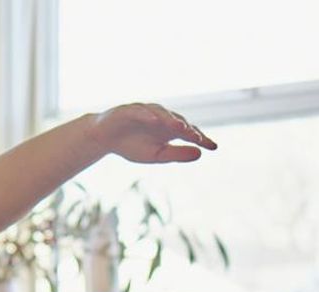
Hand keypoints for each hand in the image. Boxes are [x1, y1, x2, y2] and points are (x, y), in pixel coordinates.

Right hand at [93, 102, 216, 162]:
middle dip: (188, 129)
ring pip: (161, 113)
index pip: (188, 133)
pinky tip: (155, 121)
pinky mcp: (128, 110)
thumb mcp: (157, 155)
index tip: (214, 147)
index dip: (201, 139)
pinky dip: (148, 114)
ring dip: (171, 119)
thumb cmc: (132, 146)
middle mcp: (159, 118)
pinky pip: (139, 111)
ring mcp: (144, 112)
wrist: (105, 138)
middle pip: (177, 121)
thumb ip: (177, 154)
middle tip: (199, 138)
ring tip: (182, 128)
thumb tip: (200, 153)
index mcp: (168, 130)